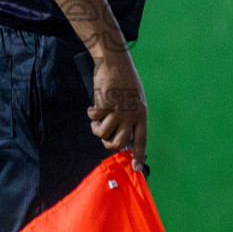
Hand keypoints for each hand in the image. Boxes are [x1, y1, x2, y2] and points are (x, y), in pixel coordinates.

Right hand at [87, 50, 146, 164]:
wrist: (115, 62)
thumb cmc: (125, 79)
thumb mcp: (136, 99)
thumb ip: (132, 116)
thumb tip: (123, 133)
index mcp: (142, 114)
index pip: (142, 140)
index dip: (139, 156)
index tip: (136, 169)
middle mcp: (131, 115)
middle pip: (119, 143)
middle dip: (108, 144)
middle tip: (103, 137)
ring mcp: (117, 111)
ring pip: (103, 133)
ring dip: (96, 128)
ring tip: (96, 120)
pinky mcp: (104, 105)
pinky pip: (93, 118)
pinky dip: (90, 113)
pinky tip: (93, 105)